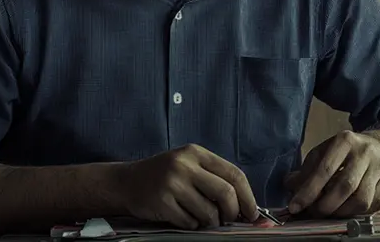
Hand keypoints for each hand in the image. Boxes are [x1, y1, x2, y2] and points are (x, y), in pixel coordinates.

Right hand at [115, 144, 258, 229]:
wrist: (127, 182)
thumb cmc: (165, 176)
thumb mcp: (189, 165)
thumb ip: (214, 178)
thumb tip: (244, 205)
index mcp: (197, 153)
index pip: (234, 174)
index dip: (248, 196)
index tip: (252, 212)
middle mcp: (185, 165)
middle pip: (225, 193)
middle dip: (232, 212)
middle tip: (230, 220)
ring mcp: (172, 183)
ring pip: (208, 212)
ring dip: (210, 222)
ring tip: (202, 218)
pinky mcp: (161, 202)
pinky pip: (189, 222)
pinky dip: (192, 225)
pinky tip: (184, 218)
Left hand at [284, 130, 379, 217]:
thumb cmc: (348, 152)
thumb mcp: (325, 152)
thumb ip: (307, 169)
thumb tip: (290, 185)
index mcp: (345, 140)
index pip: (325, 169)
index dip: (308, 191)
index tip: (295, 206)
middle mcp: (365, 152)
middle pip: (345, 186)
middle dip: (325, 205)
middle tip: (313, 213)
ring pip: (361, 199)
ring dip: (341, 212)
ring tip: (329, 212)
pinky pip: (373, 206)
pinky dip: (356, 213)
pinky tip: (346, 210)